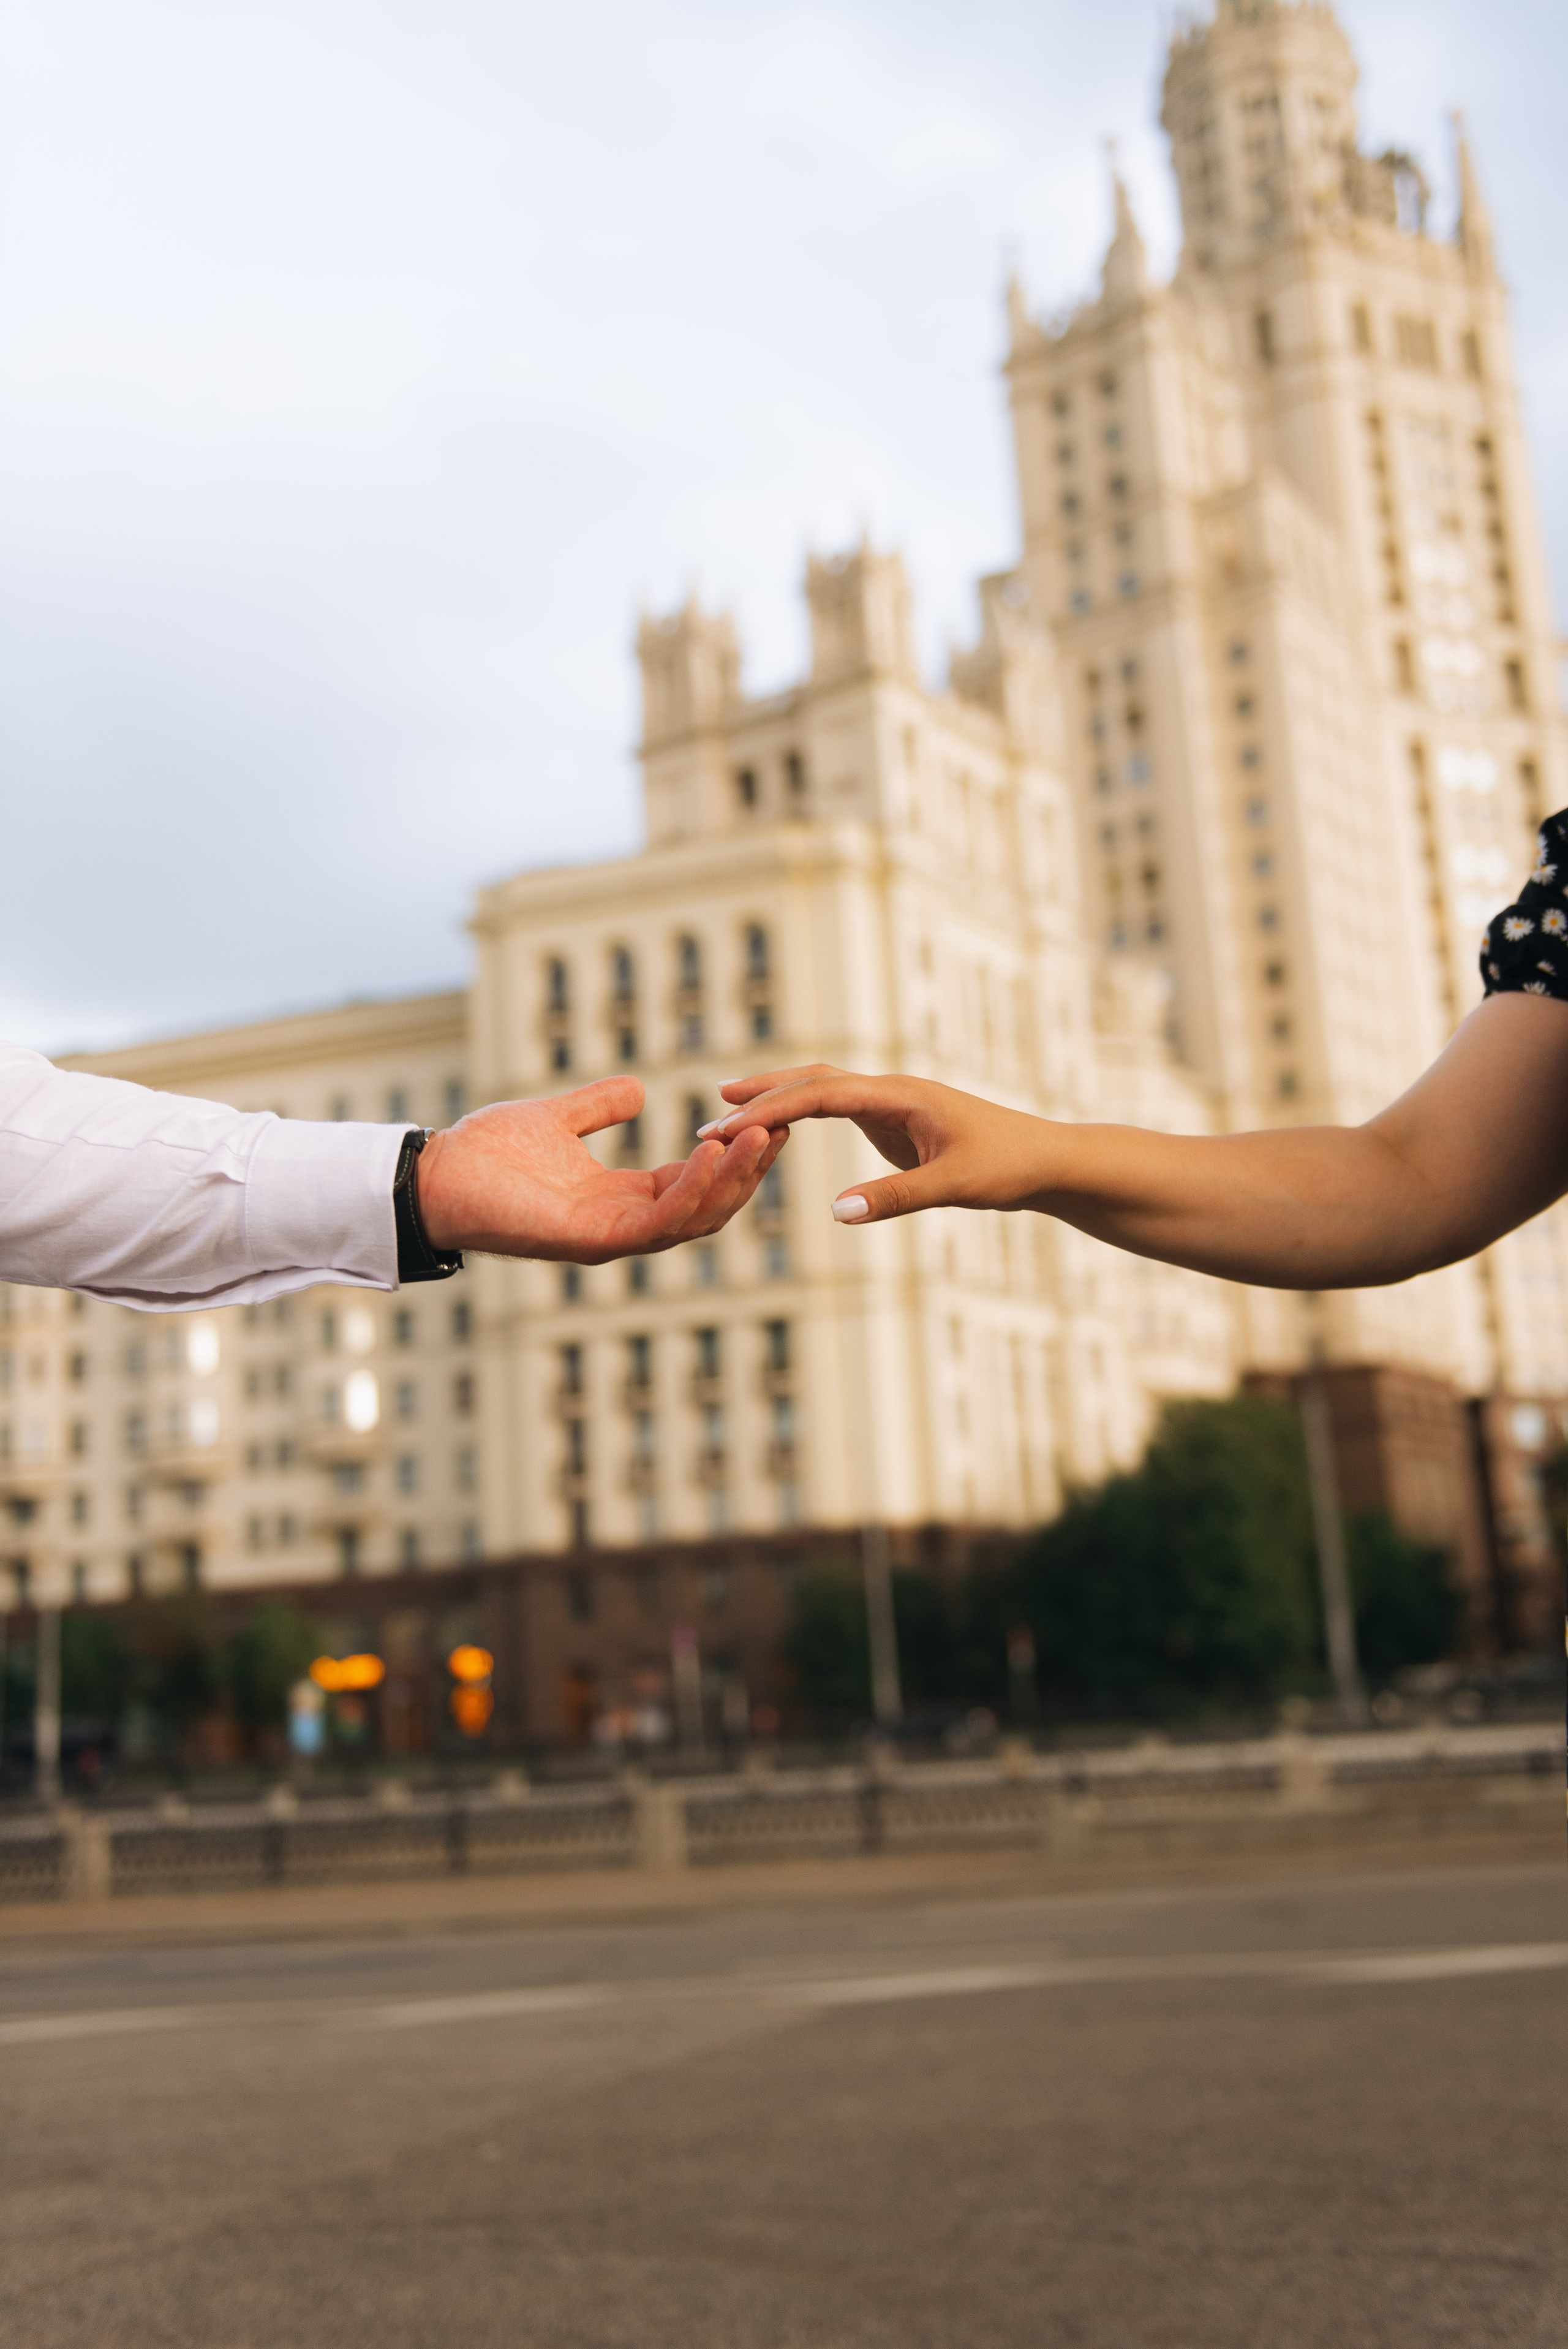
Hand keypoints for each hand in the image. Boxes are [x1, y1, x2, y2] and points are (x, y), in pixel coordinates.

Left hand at [417, 1076, 785, 1262]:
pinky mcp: (590, 1240)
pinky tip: (712, 1152)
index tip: (765, 1120)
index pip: (692, 1183)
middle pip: (706, 1207)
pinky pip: (656, 1221)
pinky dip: (689, 1187)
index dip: (730, 1156)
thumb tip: (637, 1088)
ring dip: (731, 1179)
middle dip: (747, 1172)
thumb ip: (598, 1107)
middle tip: (783, 1128)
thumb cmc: (484, 1153)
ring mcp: (609, 1238)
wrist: (434, 1172)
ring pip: (692, 1219)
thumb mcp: (556, 1119)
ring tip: (762, 1136)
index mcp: (617, 1199)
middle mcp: (620, 1225)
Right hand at [699, 1063, 1052, 1223]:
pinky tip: (779, 1127)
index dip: (772, 1109)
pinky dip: (802, 1113)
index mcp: (901, 1094)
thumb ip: (896, 1198)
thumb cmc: (1008, 1166)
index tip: (729, 1127)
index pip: (821, 1093)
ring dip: (777, 1098)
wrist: (1045, 1159)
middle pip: (814, 1079)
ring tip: (728, 1109)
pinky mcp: (894, 1121)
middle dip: (763, 1094)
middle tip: (712, 1111)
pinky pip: (837, 1109)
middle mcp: (891, 1089)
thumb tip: (838, 1212)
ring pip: (822, 1088)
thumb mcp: (954, 1185)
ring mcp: (891, 1103)